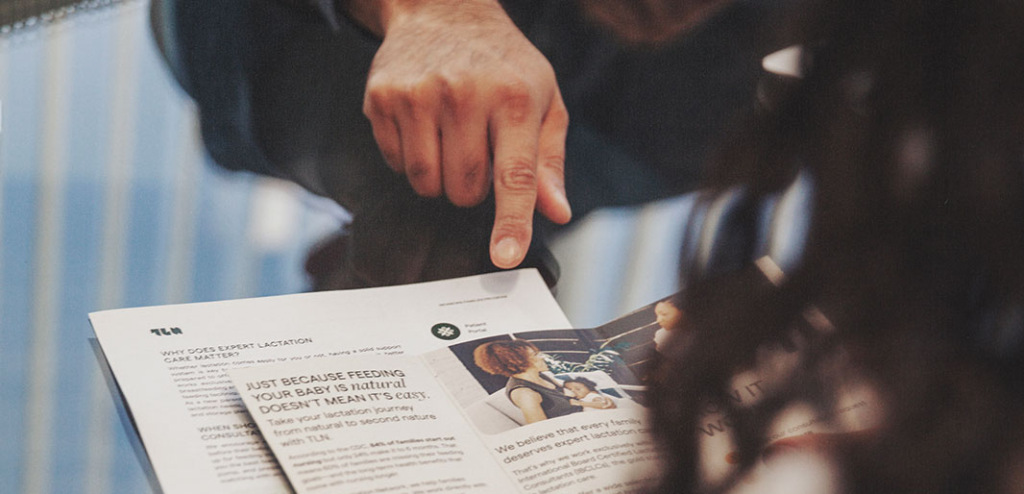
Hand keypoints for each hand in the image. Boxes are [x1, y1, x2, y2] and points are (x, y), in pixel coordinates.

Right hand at [360, 0, 571, 268]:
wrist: (442, 10)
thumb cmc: (502, 63)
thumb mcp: (544, 101)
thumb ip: (549, 161)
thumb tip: (556, 210)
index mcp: (515, 97)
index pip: (515, 174)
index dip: (511, 221)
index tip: (505, 256)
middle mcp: (465, 94)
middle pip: (465, 189)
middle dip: (473, 188)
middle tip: (478, 150)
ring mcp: (419, 95)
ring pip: (427, 183)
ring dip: (440, 178)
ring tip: (451, 138)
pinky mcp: (383, 98)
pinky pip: (396, 164)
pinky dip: (412, 159)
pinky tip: (423, 126)